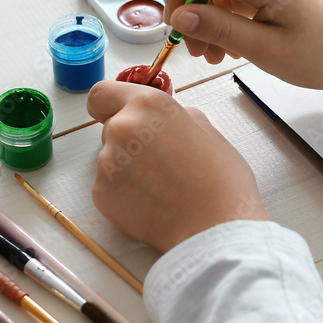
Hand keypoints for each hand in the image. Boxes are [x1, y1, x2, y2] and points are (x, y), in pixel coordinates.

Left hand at [86, 81, 268, 252]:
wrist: (214, 228)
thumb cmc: (221, 181)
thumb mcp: (207, 131)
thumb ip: (176, 117)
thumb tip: (163, 121)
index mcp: (149, 104)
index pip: (102, 93)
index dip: (108, 106)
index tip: (114, 114)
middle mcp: (122, 127)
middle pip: (110, 128)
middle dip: (128, 141)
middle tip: (158, 162)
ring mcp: (106, 162)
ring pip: (109, 159)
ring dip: (127, 168)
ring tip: (160, 187)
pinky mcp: (101, 194)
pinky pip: (108, 187)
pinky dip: (124, 193)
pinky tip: (152, 203)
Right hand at [164, 0, 322, 88]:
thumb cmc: (321, 55)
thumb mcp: (265, 50)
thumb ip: (220, 29)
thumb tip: (181, 16)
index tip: (175, 23)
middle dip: (194, 11)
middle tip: (194, 50)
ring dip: (207, 19)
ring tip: (211, 55)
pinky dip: (222, 19)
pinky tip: (226, 47)